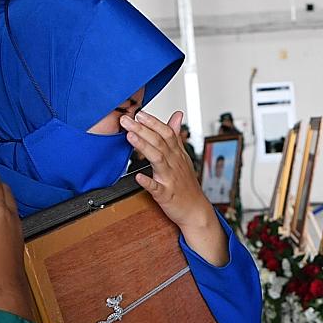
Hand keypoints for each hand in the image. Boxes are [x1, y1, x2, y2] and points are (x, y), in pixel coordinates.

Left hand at [123, 110, 229, 266]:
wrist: (196, 210)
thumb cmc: (187, 184)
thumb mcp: (183, 156)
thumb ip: (176, 135)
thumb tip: (176, 115)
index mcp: (177, 154)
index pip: (166, 132)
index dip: (153, 121)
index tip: (139, 112)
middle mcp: (174, 163)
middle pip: (159, 142)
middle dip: (142, 129)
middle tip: (127, 119)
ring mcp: (170, 179)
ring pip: (158, 159)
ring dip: (144, 147)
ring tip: (130, 137)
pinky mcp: (166, 195)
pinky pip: (156, 188)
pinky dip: (148, 182)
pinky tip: (138, 176)